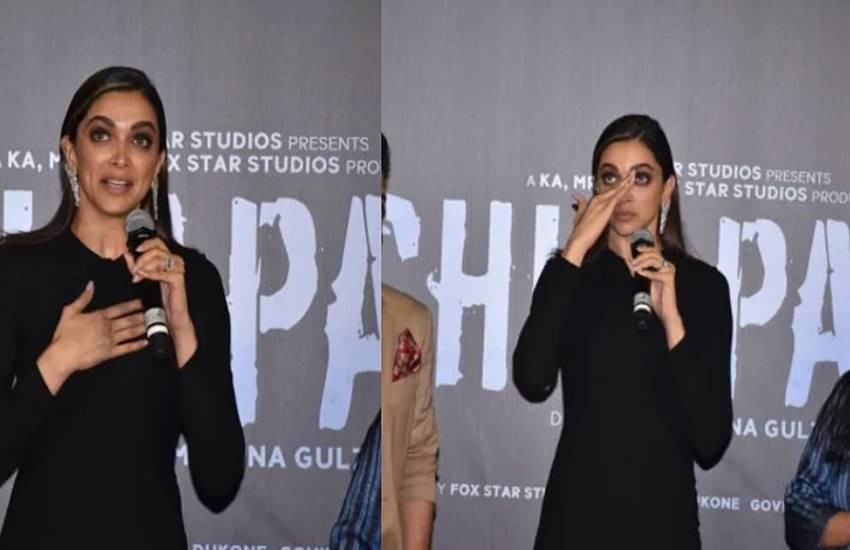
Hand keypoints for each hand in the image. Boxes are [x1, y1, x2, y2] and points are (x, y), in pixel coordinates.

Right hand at [37, 282, 146, 393]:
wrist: (63, 355)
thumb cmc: (64, 335)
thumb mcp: (70, 312)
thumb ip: (82, 298)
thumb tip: (90, 285)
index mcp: (99, 316)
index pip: (120, 309)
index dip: (133, 305)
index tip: (142, 302)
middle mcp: (108, 327)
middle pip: (129, 320)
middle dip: (142, 316)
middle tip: (154, 313)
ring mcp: (110, 340)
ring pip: (130, 332)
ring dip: (142, 327)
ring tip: (153, 324)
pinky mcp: (110, 353)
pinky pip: (127, 348)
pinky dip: (137, 345)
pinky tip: (145, 342)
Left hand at [124, 238, 196, 366]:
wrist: (172, 315)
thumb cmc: (162, 298)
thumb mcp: (146, 278)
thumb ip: (138, 266)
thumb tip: (128, 254)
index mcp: (169, 259)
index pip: (158, 242)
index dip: (145, 243)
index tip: (134, 249)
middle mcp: (176, 261)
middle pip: (157, 248)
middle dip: (141, 258)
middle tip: (134, 269)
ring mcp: (178, 269)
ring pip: (158, 258)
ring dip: (144, 266)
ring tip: (138, 276)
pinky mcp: (178, 278)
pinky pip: (161, 271)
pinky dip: (150, 273)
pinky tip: (142, 277)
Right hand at [561, 174, 633, 265]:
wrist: (579, 239)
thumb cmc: (579, 231)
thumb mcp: (579, 215)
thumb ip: (580, 204)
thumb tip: (577, 196)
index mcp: (592, 201)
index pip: (607, 191)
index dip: (615, 185)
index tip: (622, 180)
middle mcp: (597, 200)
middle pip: (612, 188)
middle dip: (622, 180)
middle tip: (631, 173)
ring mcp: (602, 203)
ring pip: (616, 190)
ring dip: (625, 182)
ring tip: (633, 175)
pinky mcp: (606, 208)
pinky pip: (618, 197)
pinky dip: (624, 190)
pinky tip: (630, 186)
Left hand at [632, 245, 684, 347]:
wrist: (664, 309)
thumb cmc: (656, 297)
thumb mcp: (647, 280)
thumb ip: (642, 271)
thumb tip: (631, 263)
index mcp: (662, 266)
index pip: (655, 252)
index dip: (646, 248)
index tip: (637, 248)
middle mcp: (667, 267)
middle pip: (654, 254)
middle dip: (641, 257)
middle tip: (633, 263)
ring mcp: (668, 272)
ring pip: (655, 260)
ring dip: (642, 263)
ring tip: (635, 268)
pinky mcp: (668, 279)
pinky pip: (656, 273)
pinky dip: (647, 273)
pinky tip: (641, 273)